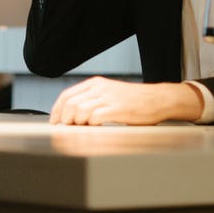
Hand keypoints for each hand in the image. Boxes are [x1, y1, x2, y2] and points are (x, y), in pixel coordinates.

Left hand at [49, 77, 203, 125]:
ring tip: (85, 129)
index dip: (56, 110)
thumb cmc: (135, 100)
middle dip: (65, 119)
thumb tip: (72, 114)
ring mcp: (109, 98)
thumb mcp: (110, 93)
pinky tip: (98, 128)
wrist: (158, 99)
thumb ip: (92, 99)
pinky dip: (91, 125)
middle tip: (69, 128)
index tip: (55, 122)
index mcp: (96, 83)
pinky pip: (95, 117)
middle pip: (70, 103)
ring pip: (80, 111)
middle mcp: (100, 88)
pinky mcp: (117, 109)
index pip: (67, 95)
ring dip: (78, 123)